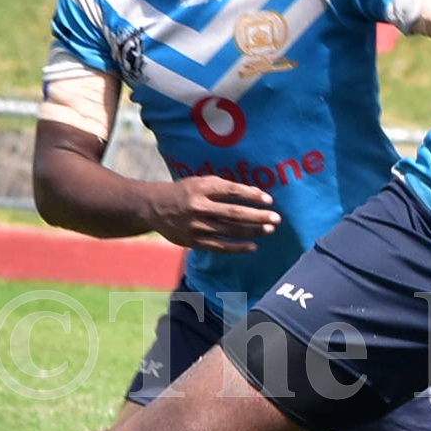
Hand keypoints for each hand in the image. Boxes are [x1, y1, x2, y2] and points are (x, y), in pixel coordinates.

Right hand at [147, 177, 280, 251]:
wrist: (153, 207)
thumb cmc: (184, 191)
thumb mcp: (200, 182)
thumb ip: (224, 187)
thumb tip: (254, 193)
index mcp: (201, 188)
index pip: (231, 191)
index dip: (251, 196)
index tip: (269, 200)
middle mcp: (198, 207)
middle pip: (233, 213)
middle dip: (257, 216)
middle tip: (276, 219)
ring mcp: (196, 226)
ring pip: (229, 231)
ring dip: (252, 231)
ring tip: (269, 230)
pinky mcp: (193, 241)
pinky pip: (220, 246)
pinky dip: (238, 248)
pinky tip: (253, 246)